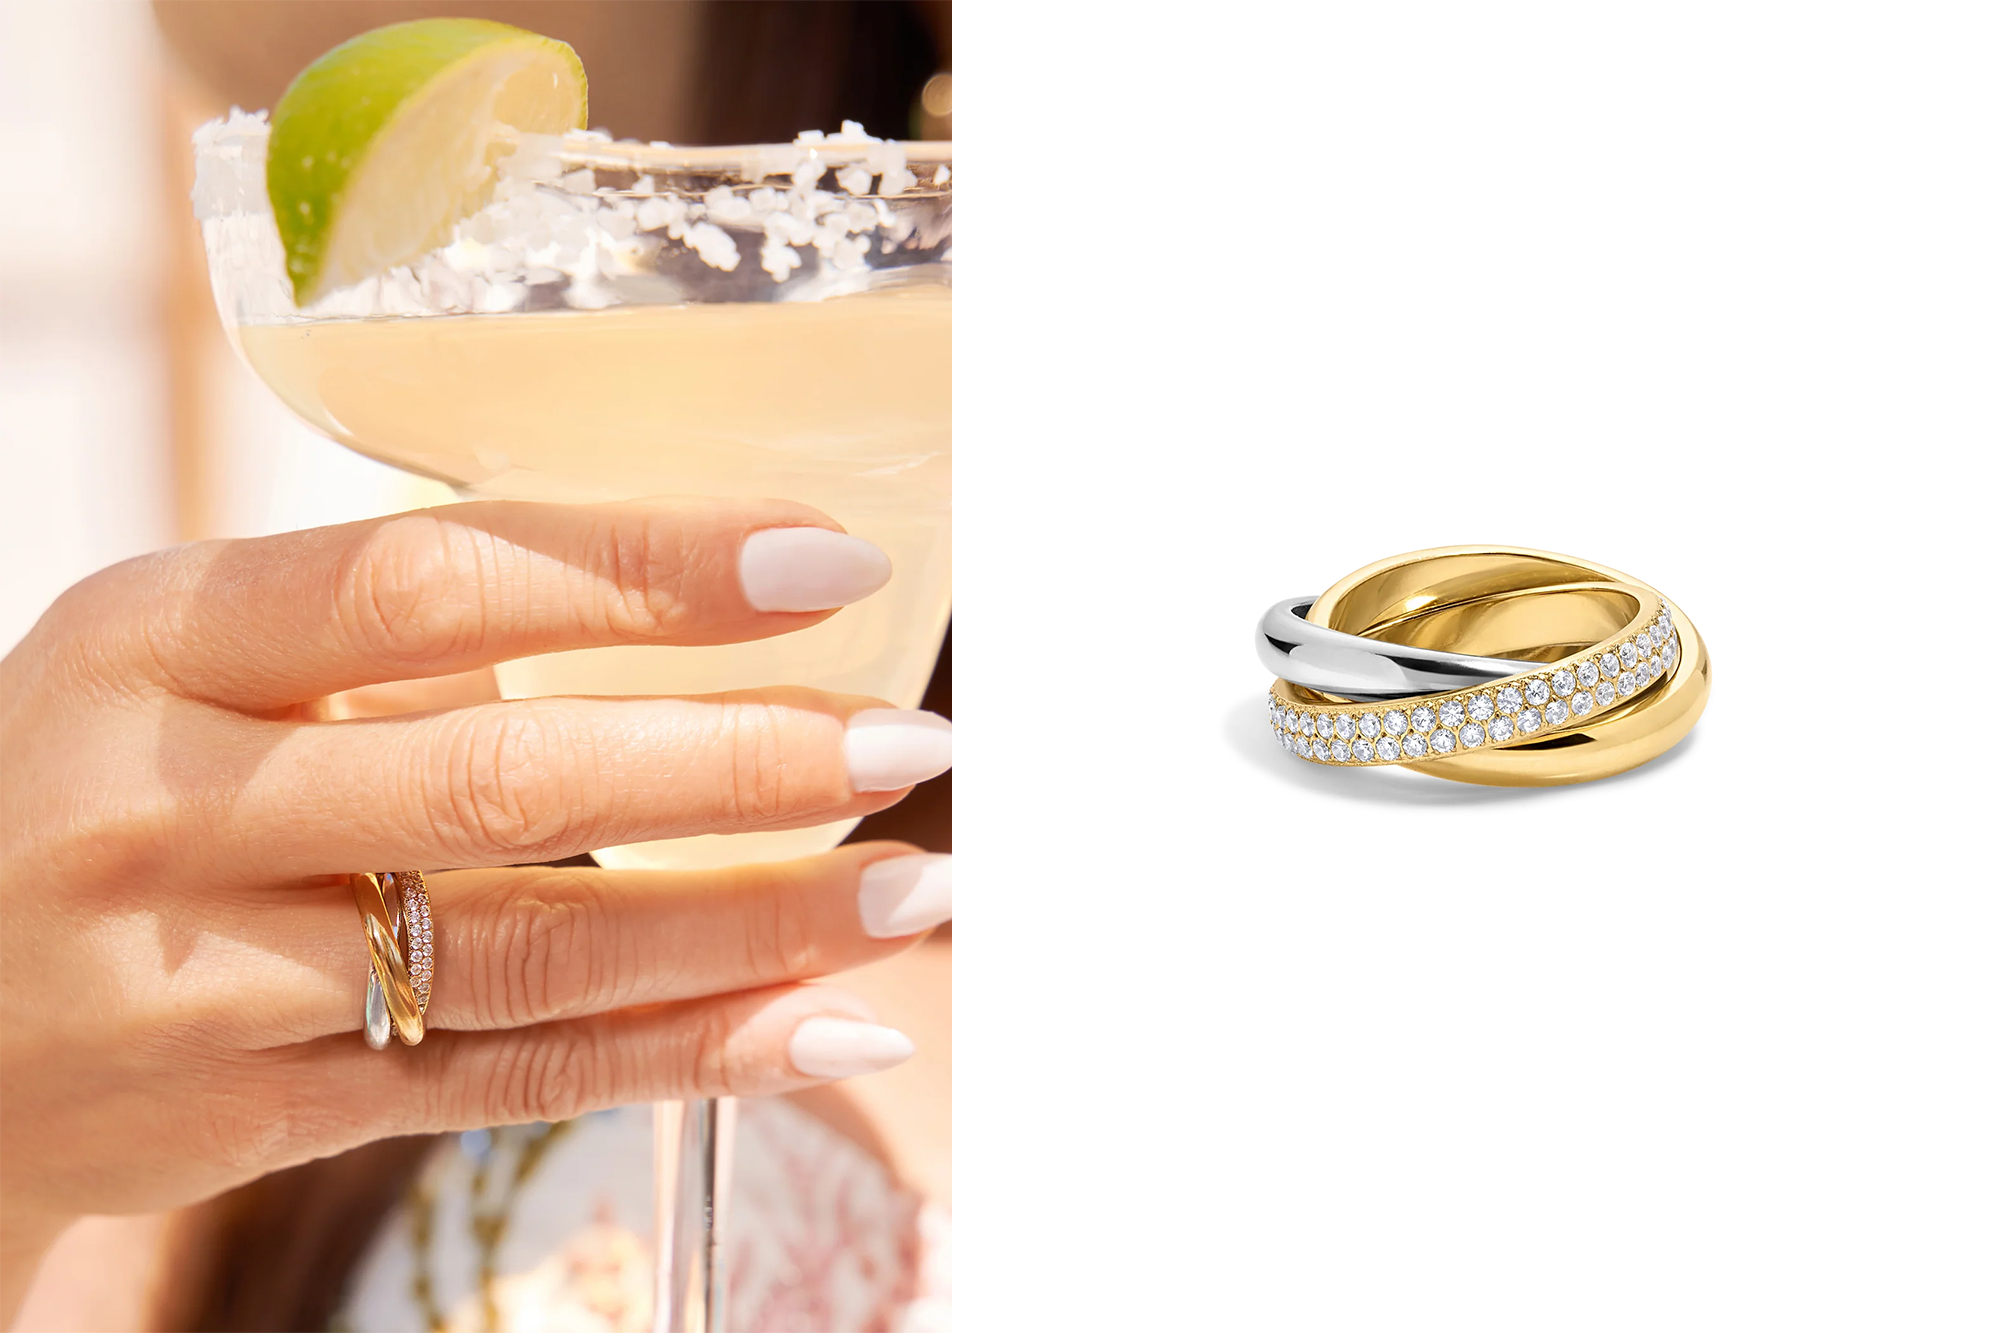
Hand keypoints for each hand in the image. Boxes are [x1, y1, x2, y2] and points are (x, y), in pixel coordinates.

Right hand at [0, 499, 952, 1317]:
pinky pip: (507, 1082)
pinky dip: (685, 1055)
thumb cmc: (101, 783)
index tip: (831, 560)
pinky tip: (823, 1028)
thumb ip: (386, 638)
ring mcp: (202, 983)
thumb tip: (692, 598)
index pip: (436, 580)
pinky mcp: (252, 1114)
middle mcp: (168, 807)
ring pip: (528, 951)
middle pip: (501, 778)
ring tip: (912, 888)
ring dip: (747, 922)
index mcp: (156, 638)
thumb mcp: (181, 662)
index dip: (649, 568)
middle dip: (735, 761)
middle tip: (909, 741)